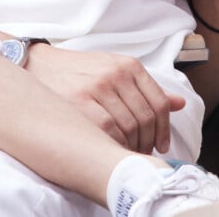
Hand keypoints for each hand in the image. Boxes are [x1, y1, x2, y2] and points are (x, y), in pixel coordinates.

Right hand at [26, 46, 184, 153]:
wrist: (39, 65)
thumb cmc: (79, 71)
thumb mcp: (115, 70)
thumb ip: (146, 88)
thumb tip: (180, 104)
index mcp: (129, 65)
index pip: (158, 102)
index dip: (164, 129)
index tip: (162, 145)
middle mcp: (116, 74)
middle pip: (145, 118)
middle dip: (148, 142)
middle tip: (141, 154)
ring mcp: (98, 88)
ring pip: (128, 127)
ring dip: (131, 147)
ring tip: (126, 154)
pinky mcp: (80, 102)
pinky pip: (108, 131)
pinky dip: (113, 145)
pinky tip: (110, 149)